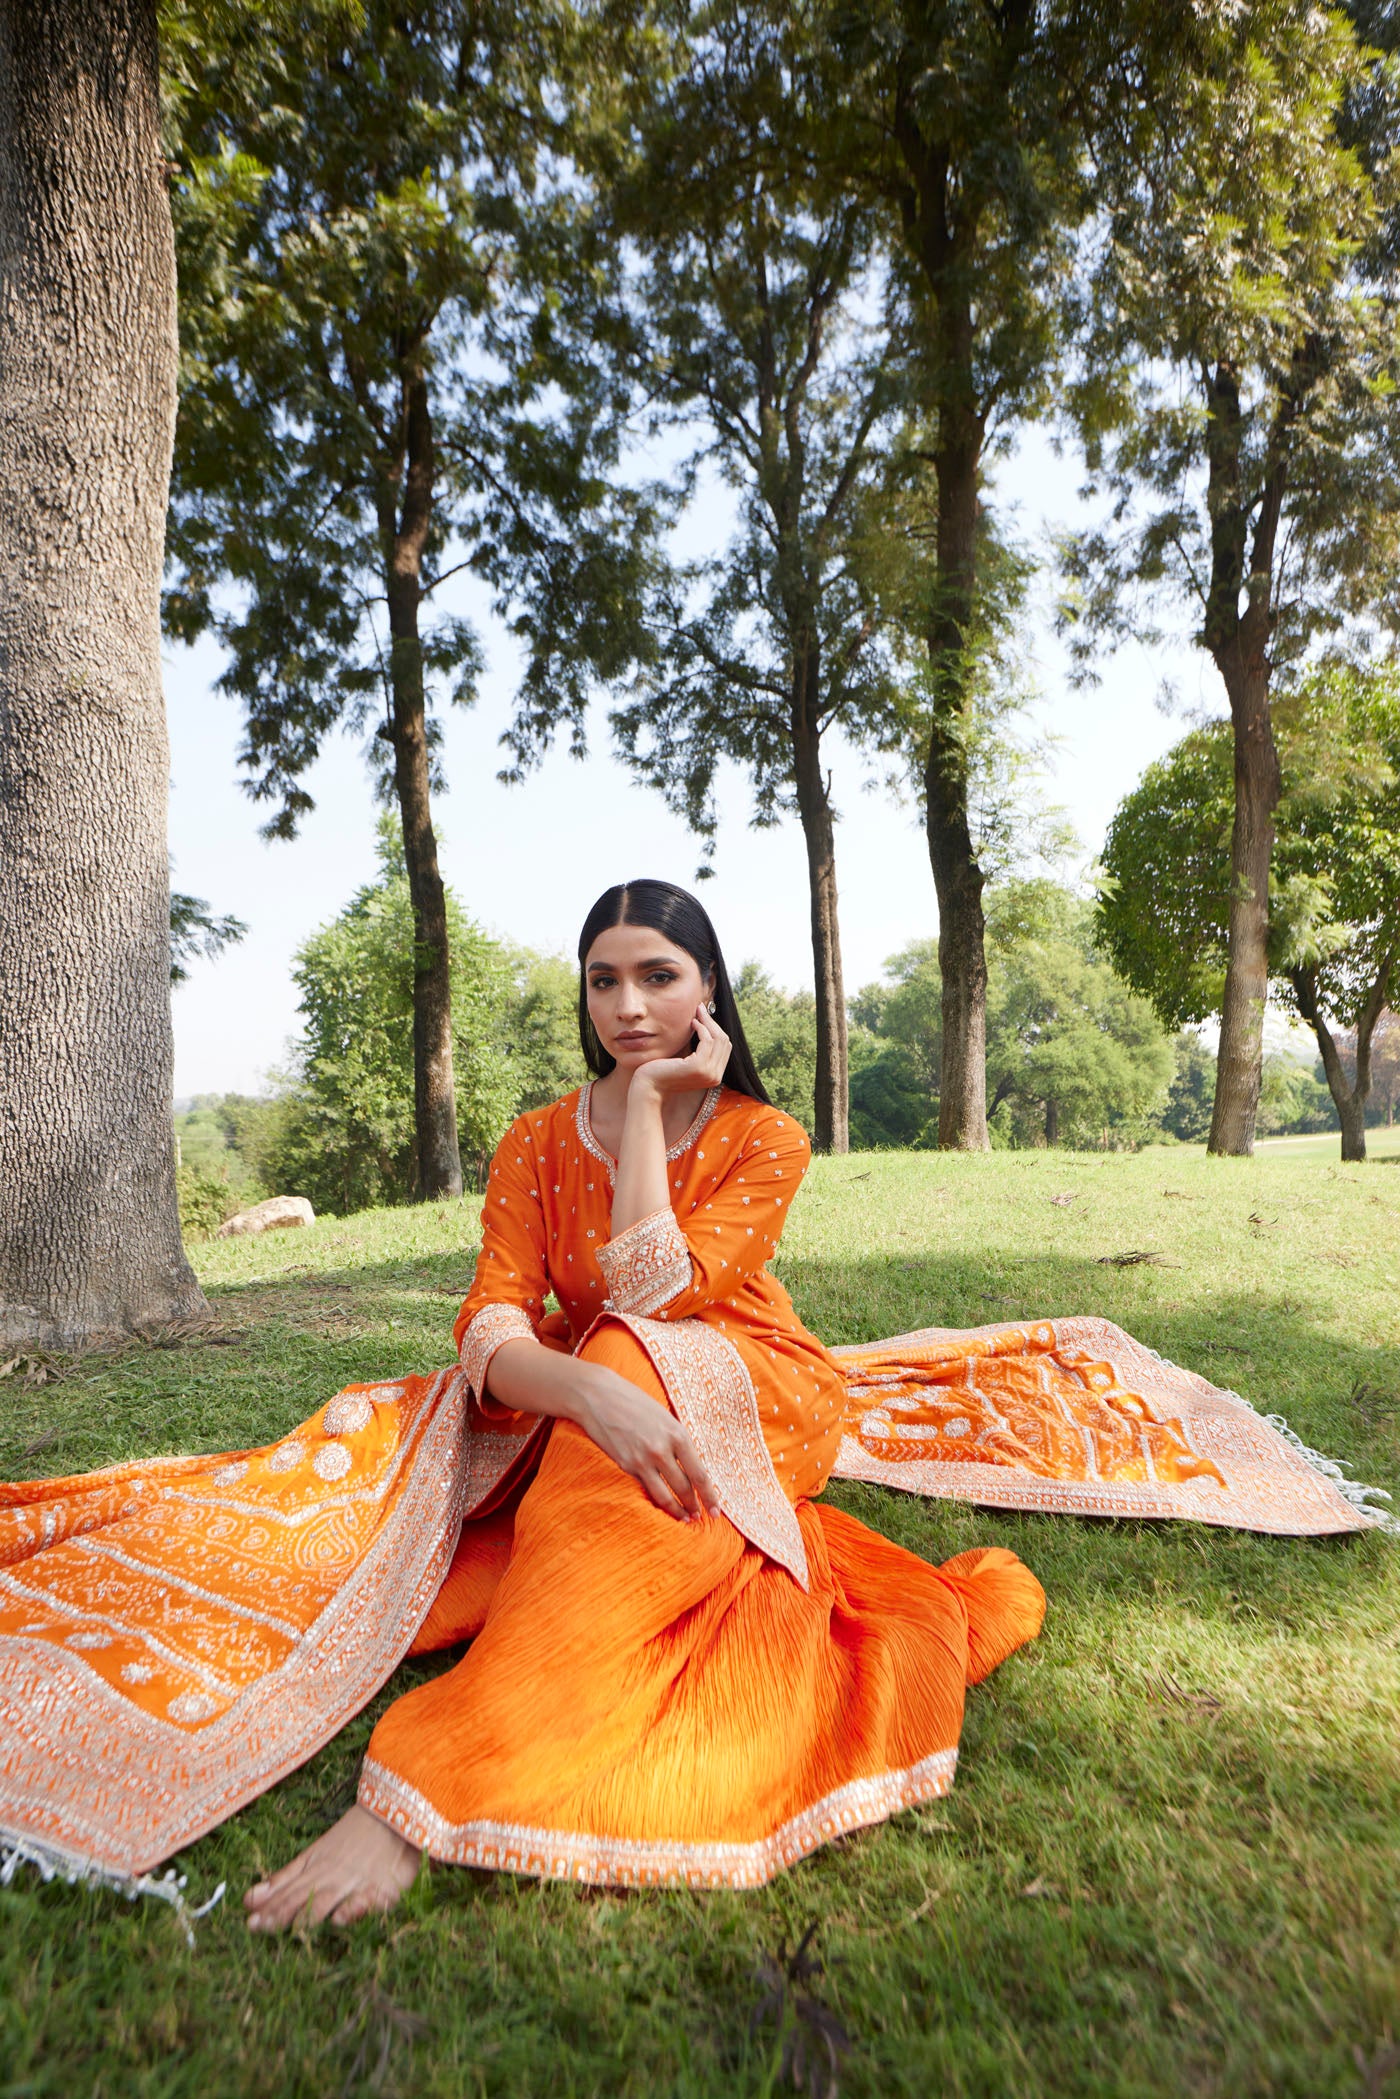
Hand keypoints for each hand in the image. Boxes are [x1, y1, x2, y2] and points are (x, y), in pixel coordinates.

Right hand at [573, 1362, 721, 1521]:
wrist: (599, 1396)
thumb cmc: (635, 1401)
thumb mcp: (665, 1417)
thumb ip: (677, 1440)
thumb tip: (690, 1465)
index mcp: (677, 1434)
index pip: (699, 1474)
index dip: (709, 1496)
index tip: (716, 1511)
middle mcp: (662, 1450)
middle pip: (684, 1488)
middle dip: (695, 1506)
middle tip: (702, 1517)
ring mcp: (642, 1460)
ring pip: (665, 1496)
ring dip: (677, 1510)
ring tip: (685, 1518)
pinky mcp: (626, 1465)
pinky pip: (646, 1489)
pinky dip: (657, 1500)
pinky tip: (663, 1505)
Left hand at [631, 1003, 730, 1100]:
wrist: (649, 1086)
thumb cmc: (664, 1072)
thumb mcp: (687, 1061)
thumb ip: (700, 1051)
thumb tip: (707, 1026)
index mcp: (715, 1076)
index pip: (725, 1047)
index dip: (716, 1029)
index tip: (705, 1016)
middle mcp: (715, 1077)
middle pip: (724, 1041)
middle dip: (713, 1022)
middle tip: (701, 1009)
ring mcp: (709, 1073)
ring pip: (718, 1039)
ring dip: (707, 1022)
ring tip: (696, 1014)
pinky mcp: (699, 1067)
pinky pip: (707, 1041)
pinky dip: (701, 1029)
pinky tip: (692, 1023)